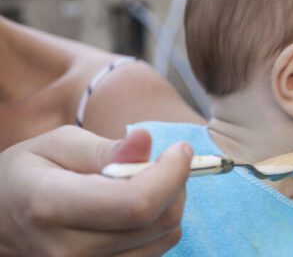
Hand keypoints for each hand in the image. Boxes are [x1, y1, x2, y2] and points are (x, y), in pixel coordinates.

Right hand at [0, 126, 191, 256]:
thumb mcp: (56, 145)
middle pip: (158, 221)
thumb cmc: (28, 175)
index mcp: (51, 205)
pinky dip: (158, 226)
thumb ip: (104, 147)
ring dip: (169, 204)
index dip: (172, 174)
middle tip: (164, 161)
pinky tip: (137, 208)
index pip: (136, 202)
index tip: (181, 149)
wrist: (1, 223)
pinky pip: (154, 253)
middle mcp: (67, 250)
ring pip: (164, 238)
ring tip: (144, 183)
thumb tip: (146, 141)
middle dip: (175, 184)